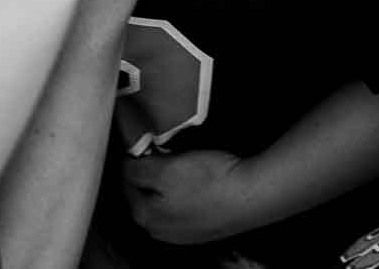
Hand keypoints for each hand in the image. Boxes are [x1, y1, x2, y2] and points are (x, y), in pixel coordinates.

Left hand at [123, 149, 259, 244]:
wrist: (253, 196)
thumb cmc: (210, 182)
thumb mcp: (167, 169)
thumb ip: (138, 169)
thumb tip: (126, 167)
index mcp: (146, 217)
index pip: (126, 184)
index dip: (133, 161)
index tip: (143, 146)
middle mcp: (161, 231)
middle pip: (147, 195)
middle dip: (151, 174)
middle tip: (163, 152)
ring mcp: (184, 233)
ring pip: (167, 201)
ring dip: (170, 184)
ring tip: (184, 163)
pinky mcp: (205, 227)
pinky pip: (187, 206)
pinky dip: (189, 192)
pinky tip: (201, 179)